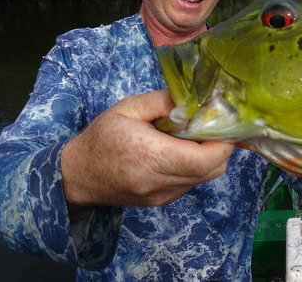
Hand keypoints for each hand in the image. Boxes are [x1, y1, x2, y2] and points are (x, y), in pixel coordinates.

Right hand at [60, 90, 234, 208]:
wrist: (78, 176)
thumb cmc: (102, 137)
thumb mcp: (128, 108)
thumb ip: (162, 101)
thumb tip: (194, 99)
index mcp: (151, 156)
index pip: (205, 159)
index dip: (223, 141)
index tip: (222, 121)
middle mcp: (160, 181)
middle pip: (212, 170)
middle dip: (221, 147)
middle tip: (211, 125)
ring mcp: (163, 196)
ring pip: (205, 178)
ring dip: (210, 157)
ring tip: (194, 136)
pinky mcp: (163, 201)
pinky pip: (191, 183)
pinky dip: (196, 167)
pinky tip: (181, 151)